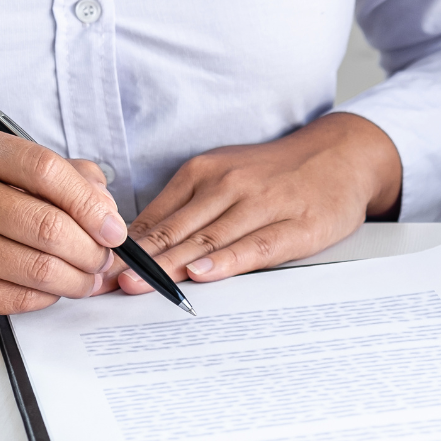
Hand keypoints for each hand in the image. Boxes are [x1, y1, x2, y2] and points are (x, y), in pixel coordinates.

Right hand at [0, 124, 123, 315]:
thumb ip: (58, 175)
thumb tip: (106, 207)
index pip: (45, 169)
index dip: (90, 203)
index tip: (113, 228)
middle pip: (46, 224)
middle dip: (90, 250)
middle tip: (103, 261)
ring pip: (35, 266)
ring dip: (77, 280)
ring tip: (87, 280)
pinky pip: (13, 297)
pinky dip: (46, 298)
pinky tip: (52, 292)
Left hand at [113, 112, 400, 293]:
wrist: (341, 155)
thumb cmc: (279, 173)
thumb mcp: (227, 174)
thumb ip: (188, 204)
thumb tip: (141, 240)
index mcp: (205, 172)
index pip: (156, 216)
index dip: (126, 246)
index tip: (98, 269)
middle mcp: (229, 184)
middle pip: (176, 229)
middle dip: (139, 260)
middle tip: (108, 283)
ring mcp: (262, 205)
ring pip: (208, 239)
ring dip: (171, 264)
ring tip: (141, 285)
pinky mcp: (295, 226)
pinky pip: (255, 246)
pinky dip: (226, 261)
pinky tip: (203, 273)